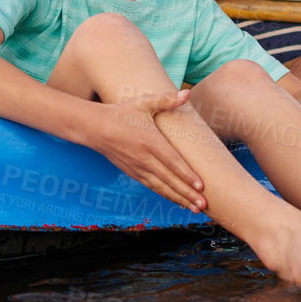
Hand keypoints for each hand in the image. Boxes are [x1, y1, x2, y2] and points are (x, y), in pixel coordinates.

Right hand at [84, 89, 206, 211]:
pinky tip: (179, 201)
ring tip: (196, 209)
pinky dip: (167, 195)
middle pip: (170, 179)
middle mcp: (145, 158)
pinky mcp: (134, 174)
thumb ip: (166, 100)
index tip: (201, 185)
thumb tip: (186, 92)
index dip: (187, 174)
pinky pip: (153, 187)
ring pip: (162, 187)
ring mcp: (138, 168)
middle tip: (204, 204)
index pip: (172, 161)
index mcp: (150, 141)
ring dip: (180, 199)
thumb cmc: (122, 113)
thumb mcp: (143, 103)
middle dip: (188, 193)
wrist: (96, 128)